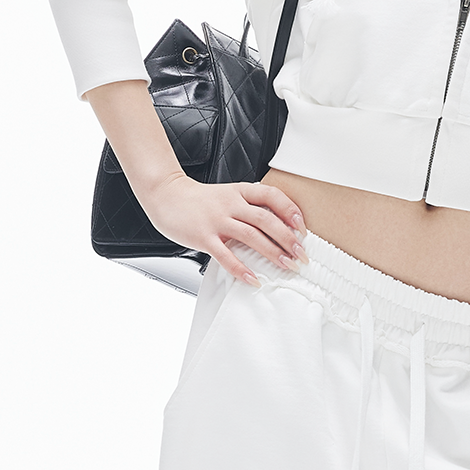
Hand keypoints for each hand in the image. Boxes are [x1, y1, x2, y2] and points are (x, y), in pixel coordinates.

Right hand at [143, 172, 306, 285]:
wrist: (166, 195)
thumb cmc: (199, 200)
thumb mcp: (227, 194)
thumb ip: (248, 206)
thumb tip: (276, 227)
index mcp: (239, 191)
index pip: (272, 196)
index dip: (290, 211)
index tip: (303, 228)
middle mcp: (231, 204)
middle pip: (266, 219)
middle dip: (288, 239)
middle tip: (301, 254)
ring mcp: (217, 220)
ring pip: (251, 236)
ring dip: (272, 253)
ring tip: (287, 266)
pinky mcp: (204, 237)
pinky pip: (226, 255)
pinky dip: (241, 269)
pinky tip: (253, 278)